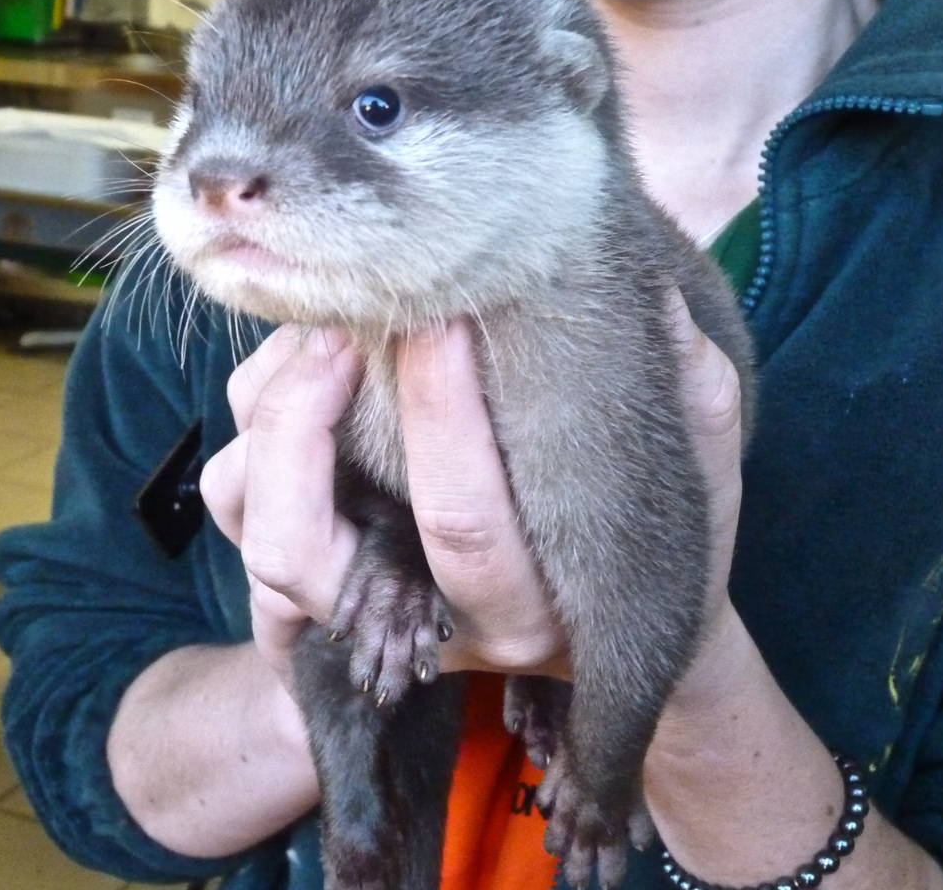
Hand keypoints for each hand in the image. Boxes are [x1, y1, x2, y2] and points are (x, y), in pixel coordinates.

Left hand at [198, 292, 745, 689]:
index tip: (445, 315)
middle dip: (306, 418)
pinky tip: (312, 362)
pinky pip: (243, 510)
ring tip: (324, 333)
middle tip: (349, 321)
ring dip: (271, 420)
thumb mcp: (699, 483)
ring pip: (257, 532)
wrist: (611, 638)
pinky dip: (257, 430)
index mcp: (527, 612)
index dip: (439, 412)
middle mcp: (425, 629)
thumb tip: (658, 304)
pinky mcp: (329, 579)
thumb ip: (698, 403)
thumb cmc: (660, 546)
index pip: (460, 524)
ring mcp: (365, 613)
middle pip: (302, 551)